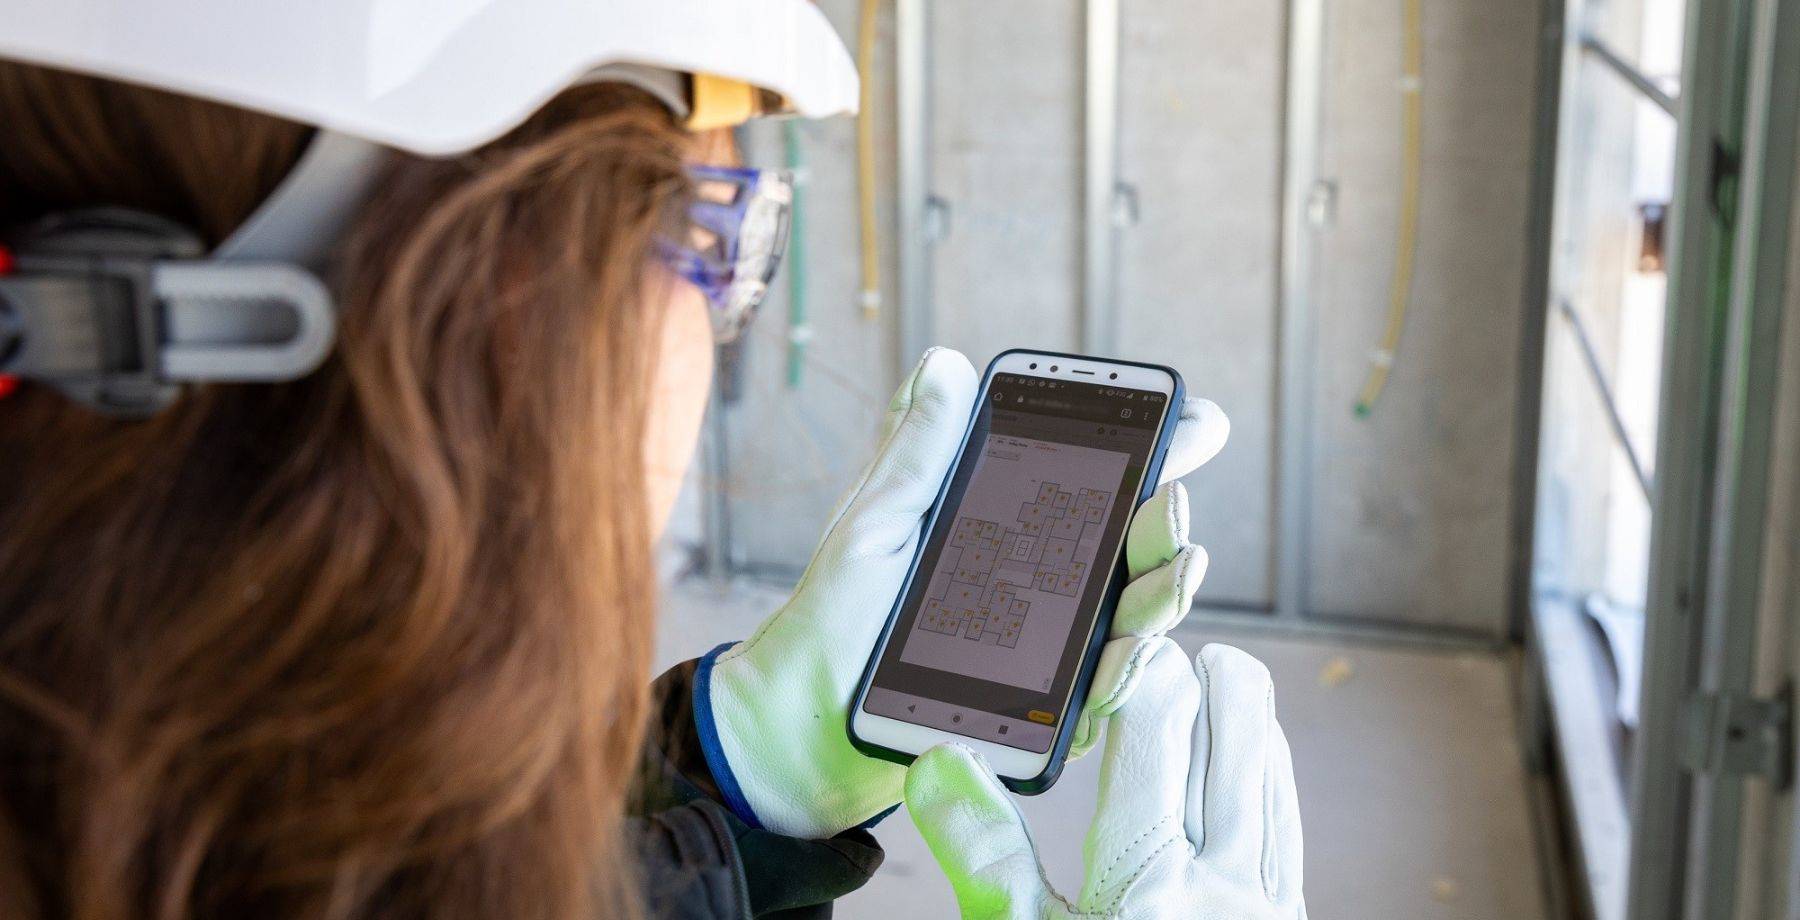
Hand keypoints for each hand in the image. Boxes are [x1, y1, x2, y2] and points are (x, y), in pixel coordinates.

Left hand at [697, 348, 1228, 837]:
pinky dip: (1125, 674)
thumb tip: (947, 362)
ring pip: (1132, 619)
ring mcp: (1050, 650)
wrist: (800, 718)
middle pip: (1132, 549)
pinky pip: (1098, 696)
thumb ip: (919, 450)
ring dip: (1165, 593)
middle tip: (1172, 502)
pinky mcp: (1041, 715)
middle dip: (1167, 522)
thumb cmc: (834, 614)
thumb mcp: (877, 519)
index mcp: (1010, 527)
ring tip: (1179, 567)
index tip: (1193, 422)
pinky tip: (1133, 652)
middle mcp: (1044, 585)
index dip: (1155, 451)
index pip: (1097, 483)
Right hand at [905, 640, 1306, 919]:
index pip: (1157, 723)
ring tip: (1206, 674)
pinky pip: (1289, 815)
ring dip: (1242, 710)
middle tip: (1157, 647)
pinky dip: (1268, 765)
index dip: (1139, 665)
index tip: (1113, 646)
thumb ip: (984, 857)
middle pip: (1236, 723)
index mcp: (1146, 876)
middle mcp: (1224, 877)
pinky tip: (1252, 753)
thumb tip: (935, 762)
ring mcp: (1269, 898)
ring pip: (1271, 762)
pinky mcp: (1289, 912)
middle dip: (1199, 671)